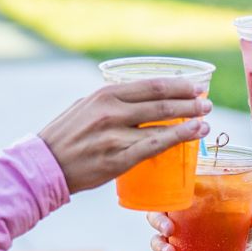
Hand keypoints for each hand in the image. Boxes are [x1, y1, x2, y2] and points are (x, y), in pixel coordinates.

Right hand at [37, 80, 210, 193]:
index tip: (196, 86)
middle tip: (207, 103)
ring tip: (206, 121)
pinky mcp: (117, 159)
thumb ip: (112, 101)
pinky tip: (192, 135)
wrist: (44, 165)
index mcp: (105, 94)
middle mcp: (112, 111)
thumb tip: (141, 98)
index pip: (151, 85)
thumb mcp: (86, 106)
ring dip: (189, 121)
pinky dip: (177, 139)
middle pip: (161, 103)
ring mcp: (115, 136)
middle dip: (189, 102)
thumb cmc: (65, 135)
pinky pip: (154, 147)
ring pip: (161, 125)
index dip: (178, 85)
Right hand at [149, 204, 251, 250]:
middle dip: (158, 224)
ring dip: (160, 248)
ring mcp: (179, 244)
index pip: (169, 198)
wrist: (249, 248)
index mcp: (190, 204)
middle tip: (169, 231)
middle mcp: (179, 222)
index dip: (164, 202)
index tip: (171, 211)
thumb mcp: (249, 216)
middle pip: (156, 218)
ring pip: (158, 243)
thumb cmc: (242, 223)